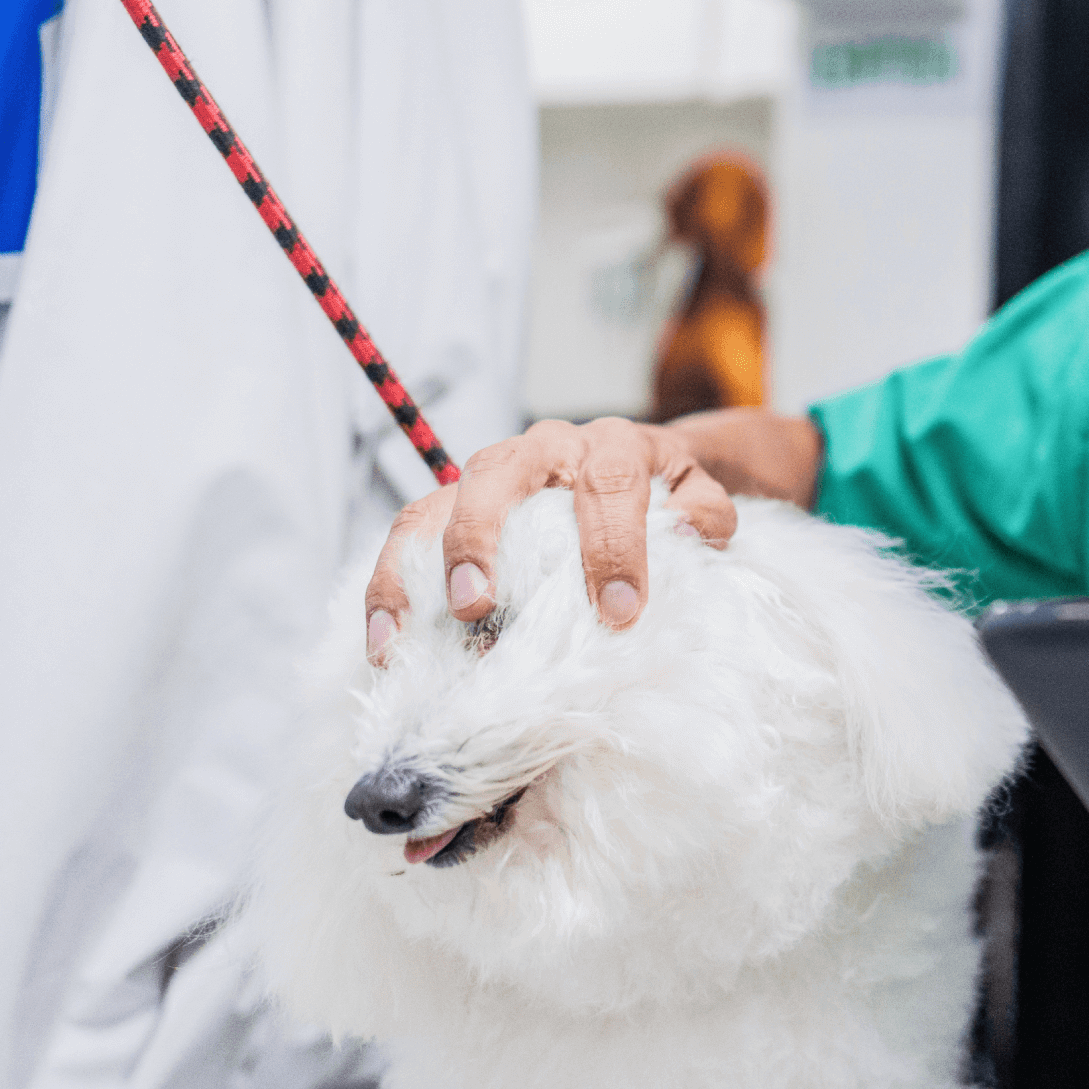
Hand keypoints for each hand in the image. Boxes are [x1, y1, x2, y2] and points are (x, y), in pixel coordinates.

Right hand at [363, 418, 736, 660]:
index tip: (618, 612)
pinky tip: (385, 643)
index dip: (613, 547)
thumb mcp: (701, 493)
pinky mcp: (457, 505)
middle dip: (480, 540)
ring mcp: (491, 475)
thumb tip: (683, 534)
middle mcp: (542, 449)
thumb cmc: (668, 492)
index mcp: (611, 445)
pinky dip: (390, 588)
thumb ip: (703, 513)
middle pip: (495, 476)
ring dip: (411, 571)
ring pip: (435, 505)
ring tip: (401, 637)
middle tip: (477, 606)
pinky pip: (410, 536)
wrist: (642, 462)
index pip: (609, 485)